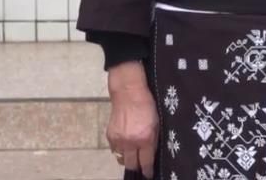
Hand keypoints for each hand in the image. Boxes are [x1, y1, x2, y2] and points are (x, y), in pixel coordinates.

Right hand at [106, 61, 158, 178]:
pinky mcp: (110, 136)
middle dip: (136, 167)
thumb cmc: (147, 105)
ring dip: (128, 158)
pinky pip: (115, 150)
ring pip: (121, 158)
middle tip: (140, 167)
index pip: (145, 162)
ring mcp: (118, 140)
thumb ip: (153, 140)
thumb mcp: (156, 123)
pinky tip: (125, 144)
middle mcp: (130, 142)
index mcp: (144, 139)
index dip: (147, 170)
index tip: (148, 174)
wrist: (128, 93)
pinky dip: (120, 150)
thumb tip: (151, 154)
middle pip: (131, 164)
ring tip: (133, 155)